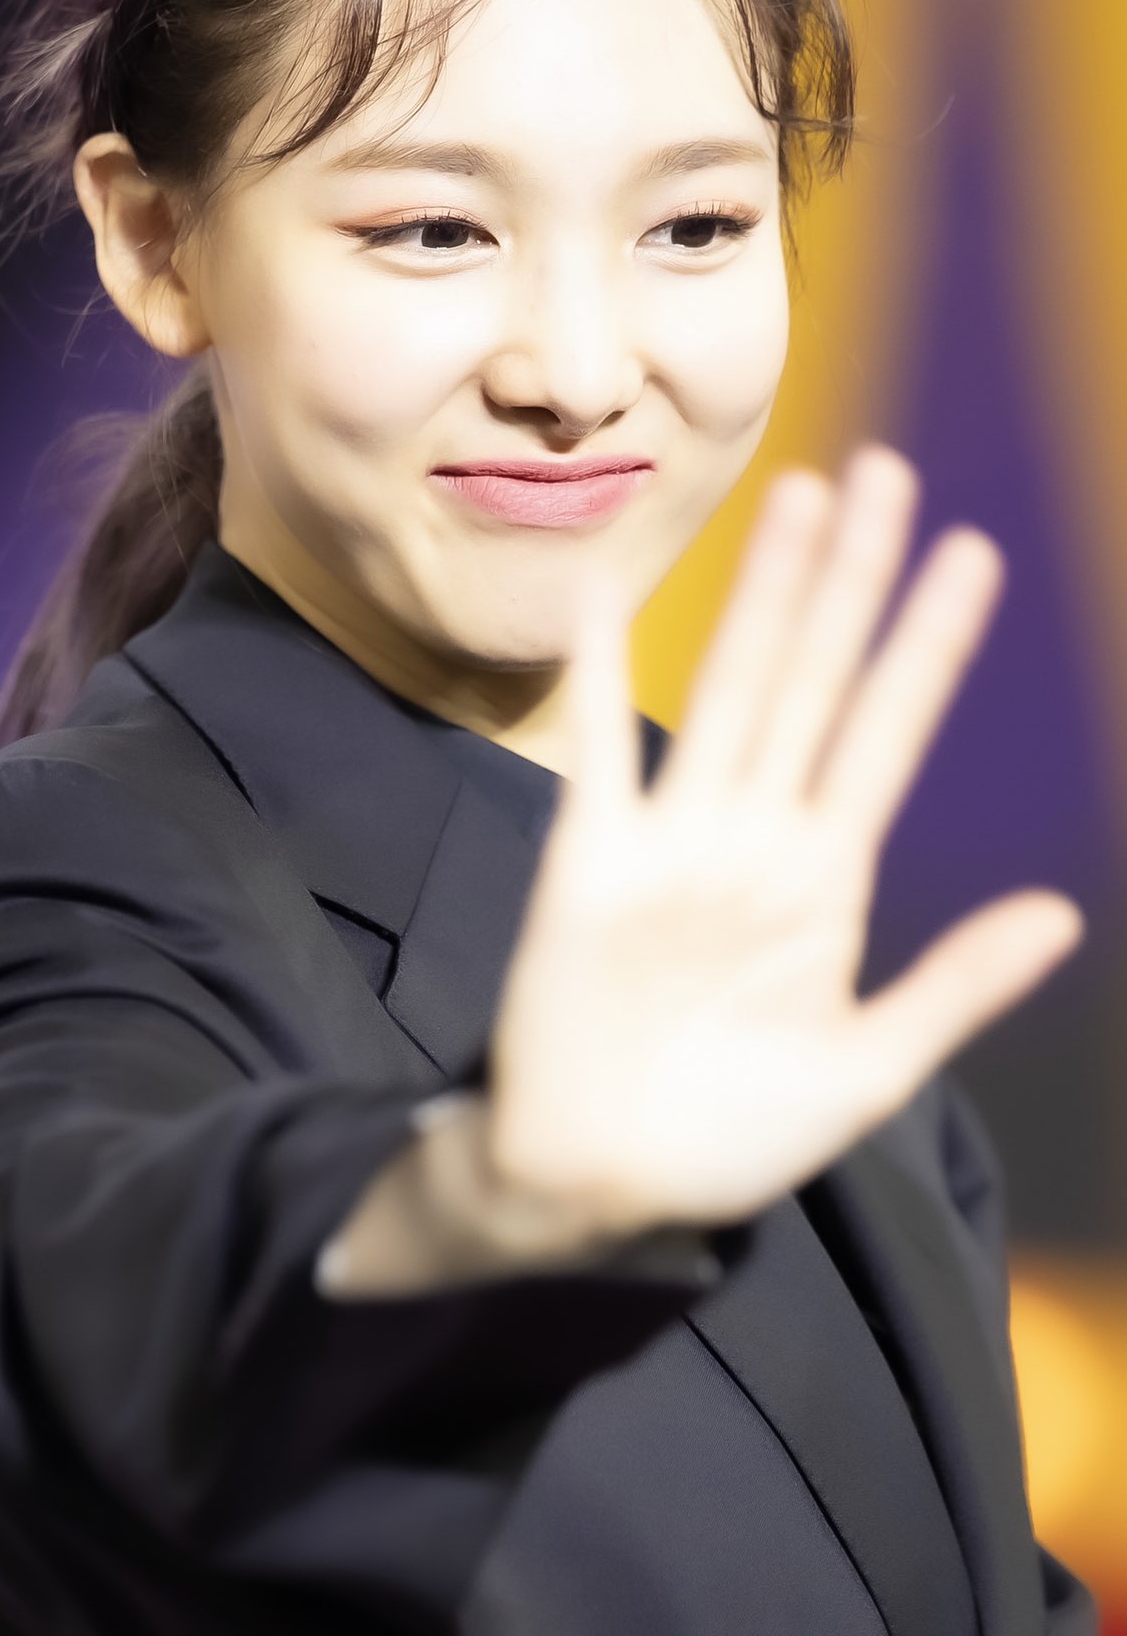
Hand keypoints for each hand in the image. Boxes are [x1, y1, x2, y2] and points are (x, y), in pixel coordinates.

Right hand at [485, 444, 1085, 1238]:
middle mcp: (758, 837)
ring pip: (733, 691)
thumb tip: (1063, 910)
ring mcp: (677, 840)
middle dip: (854, 582)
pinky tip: (610, 597)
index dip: (931, 645)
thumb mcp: (866, 1072)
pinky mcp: (593, 861)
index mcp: (827, 880)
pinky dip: (601, 674)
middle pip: (817, 681)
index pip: (889, 733)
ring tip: (801, 500)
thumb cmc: (729, 1136)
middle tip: (888, 473)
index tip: (974, 555)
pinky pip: (600, 752)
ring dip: (765, 598)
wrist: (595, 1184)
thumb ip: (956, 985)